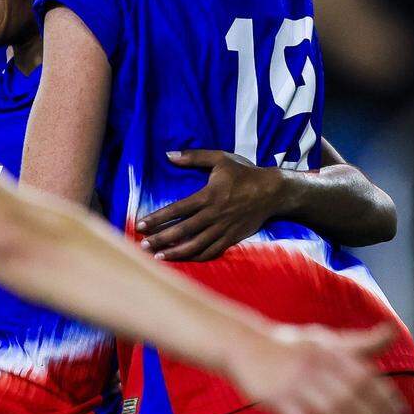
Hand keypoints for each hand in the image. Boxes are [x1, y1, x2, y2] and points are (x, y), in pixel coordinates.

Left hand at [136, 150, 284, 260]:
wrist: (273, 192)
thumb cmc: (244, 173)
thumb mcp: (220, 158)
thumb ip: (194, 157)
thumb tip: (168, 154)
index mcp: (208, 196)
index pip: (177, 209)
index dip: (157, 218)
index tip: (140, 224)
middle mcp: (214, 215)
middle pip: (183, 230)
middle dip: (161, 239)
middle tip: (143, 246)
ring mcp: (223, 229)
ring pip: (196, 245)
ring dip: (176, 252)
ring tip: (158, 257)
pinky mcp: (232, 238)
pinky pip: (212, 251)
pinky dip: (197, 257)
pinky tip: (184, 259)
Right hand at [230, 322, 404, 413]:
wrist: (242, 345)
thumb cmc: (288, 344)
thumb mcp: (323, 338)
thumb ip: (358, 342)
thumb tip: (392, 332)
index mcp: (328, 351)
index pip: (365, 377)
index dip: (386, 398)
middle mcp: (314, 367)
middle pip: (352, 398)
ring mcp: (295, 385)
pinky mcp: (278, 401)